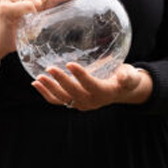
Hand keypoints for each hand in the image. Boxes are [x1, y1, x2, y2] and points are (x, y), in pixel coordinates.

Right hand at [0, 0, 51, 74]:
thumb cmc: (23, 22)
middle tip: (26, 16)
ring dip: (33, 14)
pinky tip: (19, 20)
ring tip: (22, 18)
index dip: (45, 3)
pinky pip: (30, 7)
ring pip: (37, 1)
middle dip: (40, 8)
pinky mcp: (4, 6)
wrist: (4, 39)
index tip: (33, 9)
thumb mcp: (42, 7)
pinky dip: (29, 17)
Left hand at [32, 62, 151, 110]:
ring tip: (39, 77)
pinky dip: (46, 93)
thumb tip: (124, 76)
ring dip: (50, 88)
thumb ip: (128, 76)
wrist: (119, 90)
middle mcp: (91, 101)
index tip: (70, 64)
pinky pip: (57, 101)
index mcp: (104, 93)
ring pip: (62, 99)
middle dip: (61, 81)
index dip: (81, 76)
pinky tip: (36, 83)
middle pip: (73, 93)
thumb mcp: (130, 76)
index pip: (91, 85)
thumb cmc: (125, 78)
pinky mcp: (73, 102)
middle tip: (50, 68)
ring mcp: (80, 104)